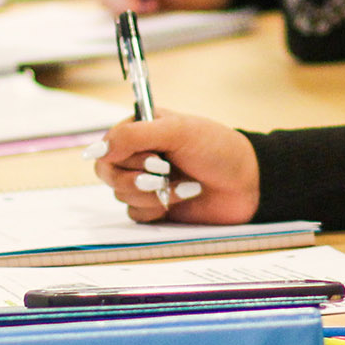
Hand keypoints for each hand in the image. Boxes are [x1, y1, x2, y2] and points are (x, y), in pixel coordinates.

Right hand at [89, 111, 260, 222]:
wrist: (247, 183)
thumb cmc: (218, 149)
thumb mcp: (178, 131)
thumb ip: (134, 136)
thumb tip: (97, 149)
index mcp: (141, 130)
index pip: (107, 145)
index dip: (123, 156)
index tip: (153, 158)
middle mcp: (139, 156)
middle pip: (107, 172)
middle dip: (136, 177)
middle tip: (164, 172)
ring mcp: (147, 182)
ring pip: (121, 194)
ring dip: (152, 193)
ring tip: (183, 184)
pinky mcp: (155, 207)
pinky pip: (136, 214)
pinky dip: (158, 208)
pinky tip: (185, 197)